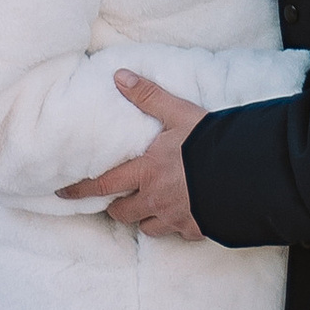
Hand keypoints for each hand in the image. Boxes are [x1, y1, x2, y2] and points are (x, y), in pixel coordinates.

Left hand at [60, 71, 206, 240]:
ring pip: (146, 227)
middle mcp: (154, 198)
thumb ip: (149, 96)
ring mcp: (175, 217)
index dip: (80, 190)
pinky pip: (177, 233)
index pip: (102, 184)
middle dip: (114, 208)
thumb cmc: (211, 142)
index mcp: (145, 171)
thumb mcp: (179, 113)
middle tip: (113, 201)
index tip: (62, 194)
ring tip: (147, 208)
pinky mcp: (196, 229)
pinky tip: (181, 216)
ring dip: (142, 218)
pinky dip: (174, 226)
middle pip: (122, 212)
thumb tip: (119, 76)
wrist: (247, 174)